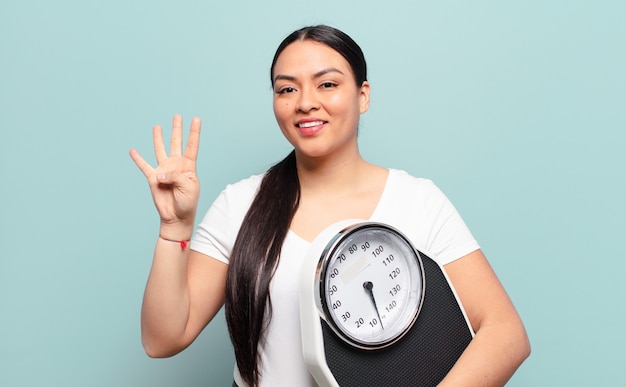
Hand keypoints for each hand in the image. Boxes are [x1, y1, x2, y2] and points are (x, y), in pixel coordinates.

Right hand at [130, 114, 200, 237]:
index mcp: (188, 166)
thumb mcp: (188, 187)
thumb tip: (159, 173)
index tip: (196, 118)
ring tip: (157, 126)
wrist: (176, 217)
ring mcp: (164, 170)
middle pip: (176, 142)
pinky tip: (133, 150)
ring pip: (160, 150)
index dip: (194, 132)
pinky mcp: (153, 178)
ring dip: (158, 138)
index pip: (192, 145)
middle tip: (177, 116)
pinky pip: (144, 166)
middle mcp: (176, 165)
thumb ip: (175, 176)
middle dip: (177, 129)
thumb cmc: (187, 202)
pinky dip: (138, 158)